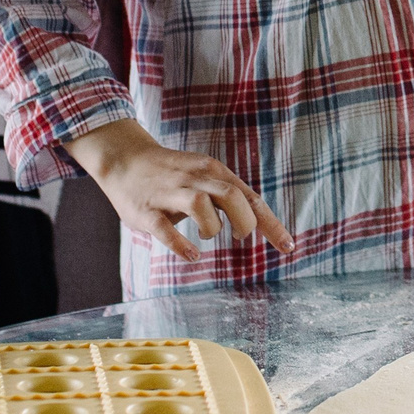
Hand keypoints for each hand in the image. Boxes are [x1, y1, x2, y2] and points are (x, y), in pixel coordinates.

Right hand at [63, 118, 295, 261]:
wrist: (125, 158)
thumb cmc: (172, 175)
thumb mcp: (204, 178)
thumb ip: (228, 197)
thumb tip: (255, 220)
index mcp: (214, 173)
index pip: (250, 198)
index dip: (271, 224)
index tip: (289, 246)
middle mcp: (196, 179)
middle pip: (232, 196)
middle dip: (245, 222)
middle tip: (240, 238)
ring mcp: (170, 193)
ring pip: (200, 205)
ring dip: (212, 227)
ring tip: (206, 236)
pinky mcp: (147, 209)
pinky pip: (165, 227)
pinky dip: (181, 244)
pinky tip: (192, 255)